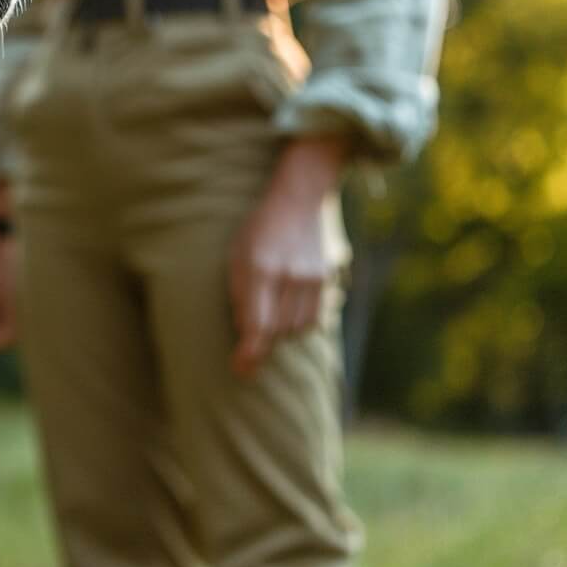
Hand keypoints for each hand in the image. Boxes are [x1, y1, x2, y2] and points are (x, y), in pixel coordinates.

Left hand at [229, 136, 346, 377]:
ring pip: (298, 328)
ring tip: (270, 314)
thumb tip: (246, 336)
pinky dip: (300, 322)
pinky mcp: (329, 277)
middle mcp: (290, 274)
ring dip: (281, 331)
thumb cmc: (259, 229)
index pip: (257, 322)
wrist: (300, 197)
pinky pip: (315, 317)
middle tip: (249, 343)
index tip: (241, 369)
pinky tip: (289, 308)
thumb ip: (240, 295)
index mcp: (260, 267)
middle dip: (262, 340)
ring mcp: (314, 276)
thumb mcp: (236, 255)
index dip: (249, 351)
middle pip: (278, 330)